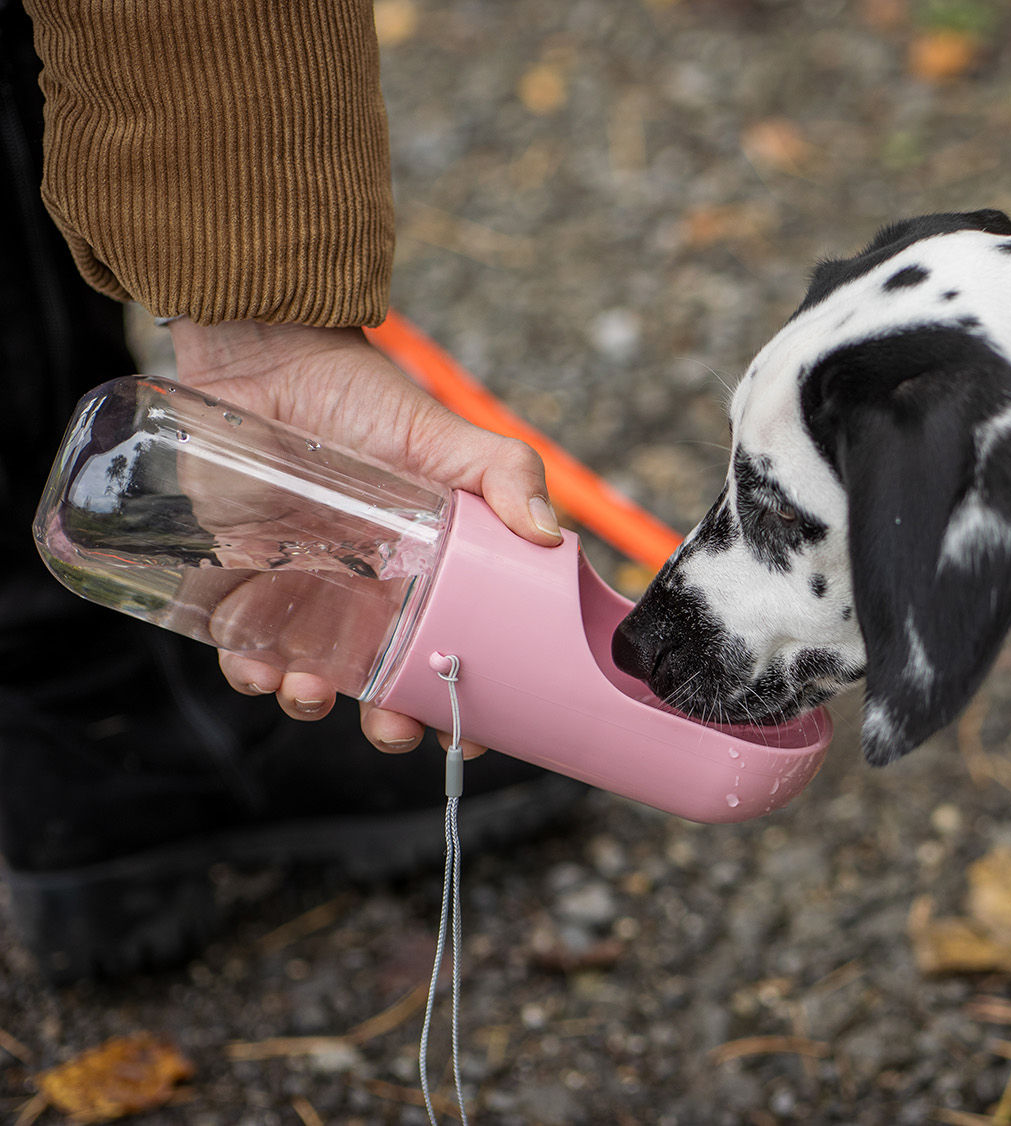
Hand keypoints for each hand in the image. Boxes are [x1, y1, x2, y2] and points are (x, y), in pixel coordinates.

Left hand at [167, 319, 562, 755]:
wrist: (266, 354)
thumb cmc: (360, 394)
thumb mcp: (444, 434)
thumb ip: (503, 472)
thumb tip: (546, 534)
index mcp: (430, 573)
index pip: (457, 651)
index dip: (470, 701)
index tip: (474, 732)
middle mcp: (369, 593)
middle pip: (387, 683)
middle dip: (391, 722)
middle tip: (391, 724)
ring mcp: (303, 590)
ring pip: (313, 676)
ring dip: (312, 701)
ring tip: (309, 689)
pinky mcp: (236, 579)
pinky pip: (241, 645)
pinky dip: (248, 668)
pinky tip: (255, 666)